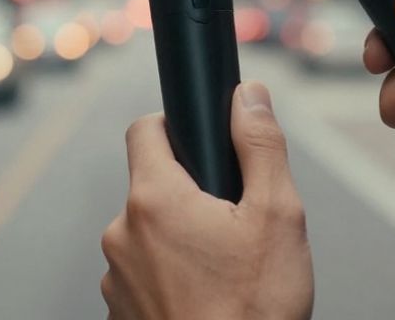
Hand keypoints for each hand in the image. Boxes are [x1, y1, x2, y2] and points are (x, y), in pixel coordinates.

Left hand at [101, 82, 313, 319]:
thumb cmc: (254, 311)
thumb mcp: (278, 216)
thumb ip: (260, 145)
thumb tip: (249, 96)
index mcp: (154, 200)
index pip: (144, 129)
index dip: (174, 126)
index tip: (201, 143)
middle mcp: (122, 235)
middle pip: (151, 187)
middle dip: (190, 195)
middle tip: (234, 224)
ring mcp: (116, 279)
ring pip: (148, 235)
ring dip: (180, 241)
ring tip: (225, 270)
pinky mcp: (121, 314)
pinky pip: (144, 277)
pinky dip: (171, 279)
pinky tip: (207, 298)